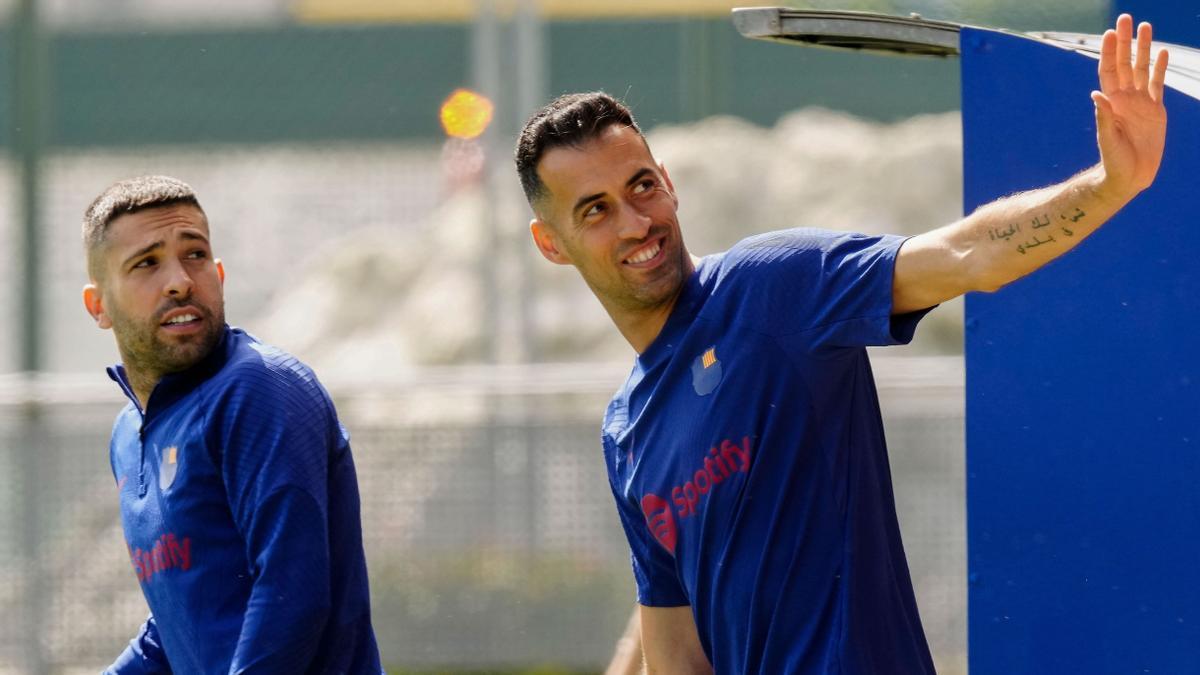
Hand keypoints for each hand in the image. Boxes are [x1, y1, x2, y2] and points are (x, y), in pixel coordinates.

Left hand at [1092, 14, 1168, 198]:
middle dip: (1125, 41)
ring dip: (1143, 48)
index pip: (1108, 70)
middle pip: (1124, 63)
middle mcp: (1124, 98)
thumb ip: (1104, 117)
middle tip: (1126, 18)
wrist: (1129, 176)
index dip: (1108, 51)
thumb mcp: (1108, 139)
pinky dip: (1159, 68)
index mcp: (1111, 102)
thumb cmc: (1113, 161)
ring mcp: (1140, 102)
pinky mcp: (1155, 110)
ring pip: (1141, 68)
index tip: (1109, 33)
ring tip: (1146, 26)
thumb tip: (1097, 94)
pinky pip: (1157, 84)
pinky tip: (1160, 53)